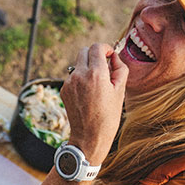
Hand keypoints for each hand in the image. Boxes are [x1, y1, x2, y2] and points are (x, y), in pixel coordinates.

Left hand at [60, 43, 127, 164]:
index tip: (110, 55)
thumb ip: (120, 69)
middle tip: (104, 67)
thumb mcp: (120, 91)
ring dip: (87, 68)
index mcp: (96, 74)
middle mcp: (79, 75)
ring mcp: (69, 82)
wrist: (89, 136)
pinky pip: (73, 77)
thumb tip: (114, 57)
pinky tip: (88, 94)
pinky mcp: (64, 90)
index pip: (97, 47)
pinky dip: (80, 79)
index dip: (105, 48)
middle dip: (95, 55)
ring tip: (96, 85)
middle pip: (84, 51)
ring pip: (78, 64)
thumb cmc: (108, 116)